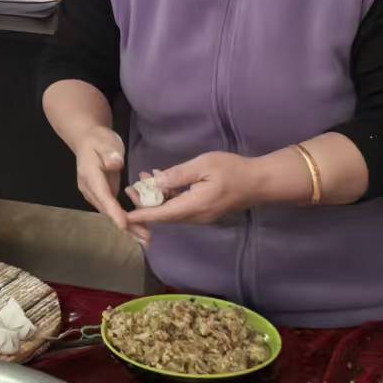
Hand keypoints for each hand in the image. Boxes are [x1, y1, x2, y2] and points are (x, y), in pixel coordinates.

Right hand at [71, 127, 145, 244]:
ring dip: (127, 226)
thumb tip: (116, 164)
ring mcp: (94, 194)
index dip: (114, 211)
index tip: (125, 225)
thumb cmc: (99, 140)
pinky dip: (125, 219)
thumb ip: (109, 153)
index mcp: (90, 175)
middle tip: (144, 238)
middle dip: (126, 225)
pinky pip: (112, 209)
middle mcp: (89, 189)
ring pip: (110, 213)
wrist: (87, 140)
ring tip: (145, 238)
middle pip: (107, 210)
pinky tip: (138, 228)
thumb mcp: (106, 142)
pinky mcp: (100, 195)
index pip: (103, 195)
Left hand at [126, 151, 265, 226]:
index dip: (141, 215)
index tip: (123, 217)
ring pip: (172, 211)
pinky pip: (181, 207)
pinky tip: (163, 181)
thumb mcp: (204, 165)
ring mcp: (201, 216)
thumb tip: (156, 183)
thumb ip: (178, 175)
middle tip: (130, 187)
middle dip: (144, 204)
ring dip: (156, 199)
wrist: (259, 182)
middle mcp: (196, 216)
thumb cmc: (233, 170)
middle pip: (164, 215)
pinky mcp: (205, 211)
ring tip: (143, 179)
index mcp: (194, 206)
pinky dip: (168, 197)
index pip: (162, 214)